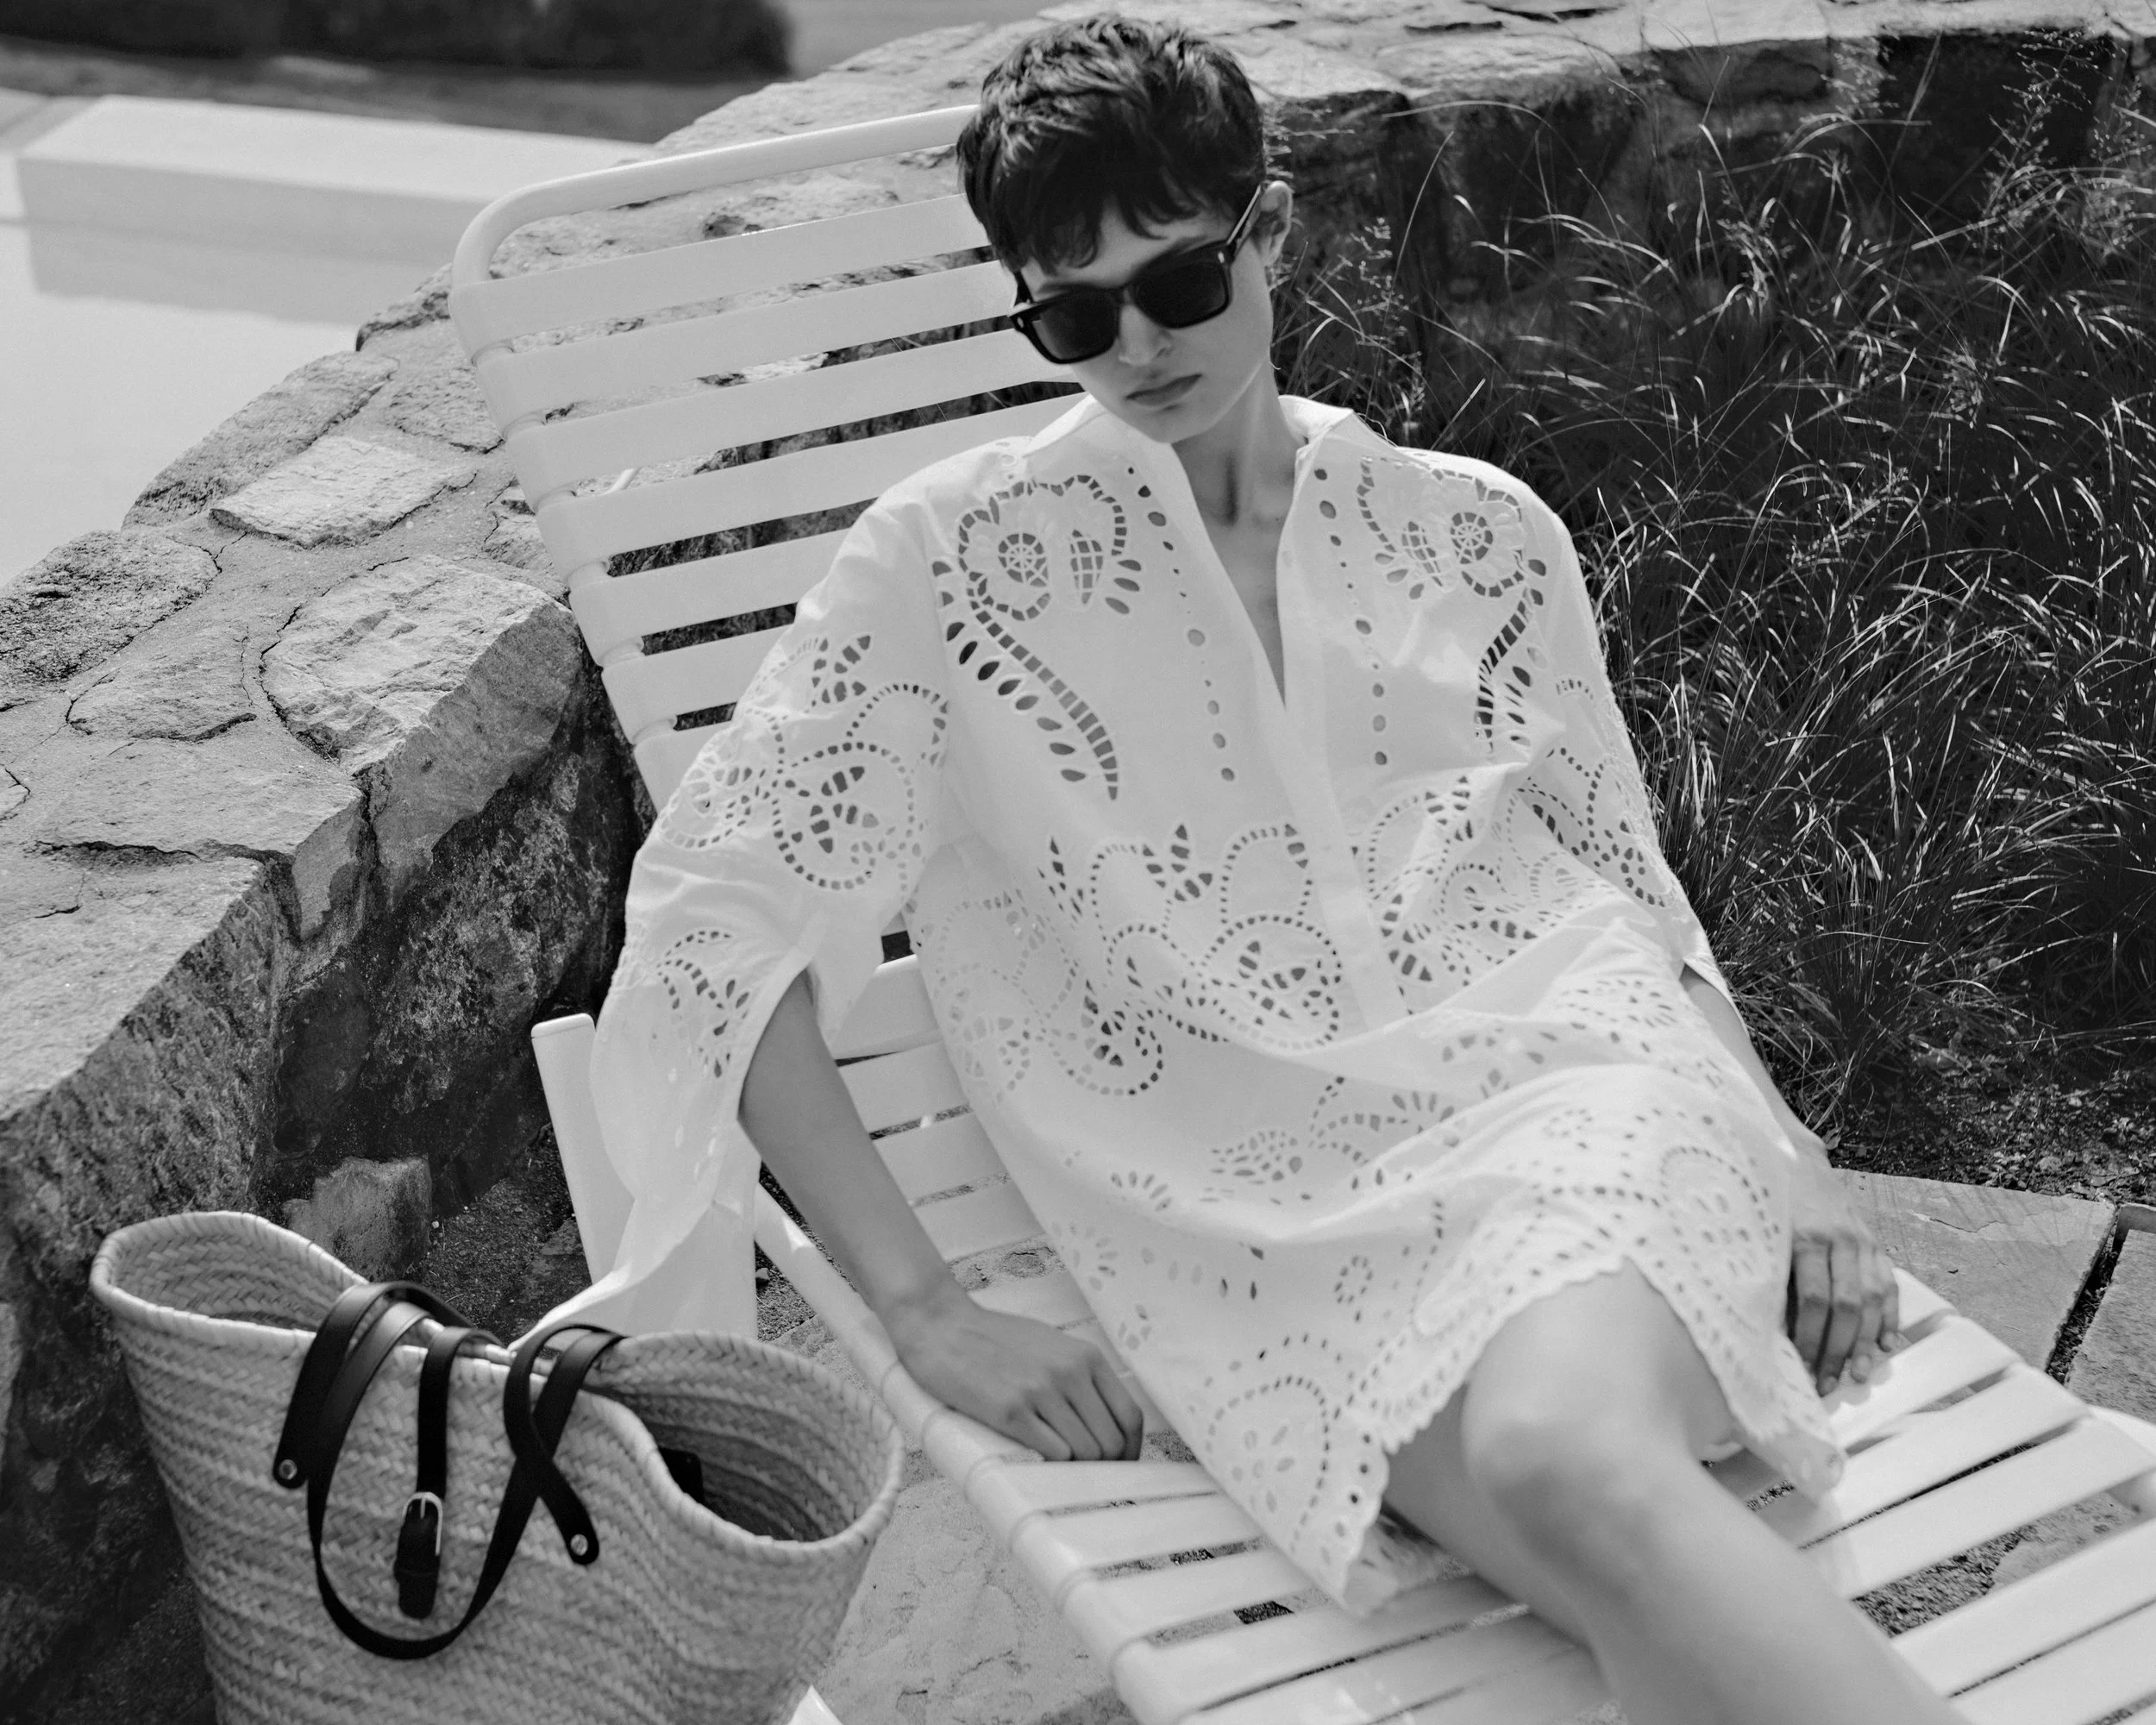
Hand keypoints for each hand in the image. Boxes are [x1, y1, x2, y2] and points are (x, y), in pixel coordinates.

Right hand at [884, 1283, 1144, 1460]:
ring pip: (1085, 1453)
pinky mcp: (1010, 1411)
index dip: (1131, 1451)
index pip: (1130, 1416)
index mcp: (1085, 1357)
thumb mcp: (1051, 1346)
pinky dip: (1051, 1465)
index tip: (1121, 1467)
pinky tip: (1037, 1460)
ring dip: (1076, 1470)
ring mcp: (1040, 1391)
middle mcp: (1069, 1372)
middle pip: (1111, 1442)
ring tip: (1060, 1471)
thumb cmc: (995, 1339)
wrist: (943, 1327)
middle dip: (1103, 1467)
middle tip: (1087, 1477)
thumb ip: (1081, 1377)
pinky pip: (1052, 1454)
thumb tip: (1105, 1424)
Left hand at [1785, 1141, 1904, 1396]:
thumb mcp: (1758, 1229)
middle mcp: (1838, 1238)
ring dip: (1866, 1341)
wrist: (1791, 1152)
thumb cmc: (1764, 1198)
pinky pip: (1888, 1282)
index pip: (1813, 1300)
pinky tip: (1887, 1344)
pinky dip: (1890, 1315)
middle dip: (1837, 1349)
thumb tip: (1765, 1324)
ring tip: (1858, 1374)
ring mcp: (1859, 1238)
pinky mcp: (1872, 1239)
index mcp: (1804, 1236)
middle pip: (1846, 1305)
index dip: (1811, 1338)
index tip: (1802, 1368)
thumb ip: (1766, 1270)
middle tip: (1828, 1383)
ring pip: (1872, 1298)